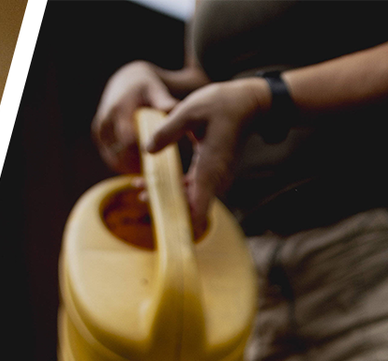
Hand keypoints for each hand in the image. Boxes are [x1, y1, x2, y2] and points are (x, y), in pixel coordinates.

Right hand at [92, 61, 176, 172]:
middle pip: (120, 153)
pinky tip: (139, 166)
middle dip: (138, 164)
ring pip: (113, 159)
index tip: (160, 160)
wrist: (126, 81)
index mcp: (119, 109)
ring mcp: (100, 129)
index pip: (128, 140)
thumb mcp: (156, 90)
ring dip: (130, 167)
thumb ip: (163, 101)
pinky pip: (110, 157)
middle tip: (157, 171)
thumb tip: (175, 108)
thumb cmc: (146, 88)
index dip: (143, 153)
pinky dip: (124, 165)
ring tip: (150, 170)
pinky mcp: (98, 136)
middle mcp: (105, 120)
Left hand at [147, 78, 270, 235]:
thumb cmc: (222, 105)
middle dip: (164, 206)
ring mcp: (214, 178)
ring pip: (189, 199)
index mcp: (211, 168)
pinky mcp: (211, 174)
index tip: (164, 228)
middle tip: (140, 194)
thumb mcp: (190, 110)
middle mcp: (215, 179)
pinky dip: (174, 188)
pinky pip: (192, 189)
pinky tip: (154, 181)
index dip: (182, 224)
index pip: (198, 210)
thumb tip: (148, 150)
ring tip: (139, 187)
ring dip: (165, 196)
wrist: (248, 105)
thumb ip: (169, 130)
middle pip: (189, 207)